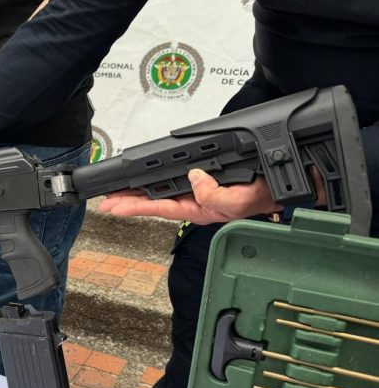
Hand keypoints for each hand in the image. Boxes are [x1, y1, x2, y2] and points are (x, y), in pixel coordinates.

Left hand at [98, 169, 285, 224]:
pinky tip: (146, 181)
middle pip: (154, 200)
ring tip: (117, 192)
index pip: (158, 207)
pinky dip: (157, 180)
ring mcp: (198, 192)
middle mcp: (195, 201)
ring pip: (162, 191)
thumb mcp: (240, 202)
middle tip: (105, 201)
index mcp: (199, 209)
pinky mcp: (204, 181)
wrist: (282, 189)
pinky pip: (175, 181)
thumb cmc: (262, 197)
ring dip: (139, 192)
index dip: (134, 206)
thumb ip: (215, 196)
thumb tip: (194, 178)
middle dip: (128, 201)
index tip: (112, 206)